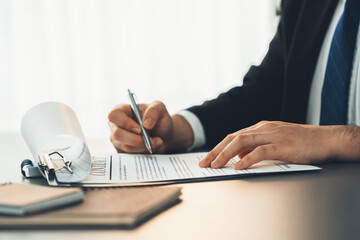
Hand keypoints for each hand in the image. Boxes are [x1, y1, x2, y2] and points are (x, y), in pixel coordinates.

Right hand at [108, 101, 193, 152]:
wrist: (163, 134)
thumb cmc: (158, 119)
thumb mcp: (160, 108)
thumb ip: (154, 111)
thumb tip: (146, 124)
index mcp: (121, 110)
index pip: (114, 116)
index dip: (125, 123)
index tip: (140, 129)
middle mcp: (116, 125)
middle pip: (117, 134)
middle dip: (137, 139)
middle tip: (151, 139)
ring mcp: (117, 139)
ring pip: (126, 146)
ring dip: (143, 146)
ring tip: (155, 141)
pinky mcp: (122, 150)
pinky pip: (130, 155)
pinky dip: (143, 151)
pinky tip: (150, 146)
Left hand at [199, 121, 341, 169]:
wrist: (326, 139)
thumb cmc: (301, 142)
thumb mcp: (275, 141)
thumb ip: (256, 147)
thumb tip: (238, 156)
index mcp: (261, 127)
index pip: (233, 136)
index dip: (218, 148)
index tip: (207, 158)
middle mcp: (264, 128)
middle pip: (233, 138)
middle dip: (216, 151)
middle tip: (204, 163)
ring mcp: (273, 135)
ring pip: (242, 142)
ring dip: (226, 154)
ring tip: (215, 165)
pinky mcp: (283, 145)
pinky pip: (260, 151)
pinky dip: (247, 159)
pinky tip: (238, 167)